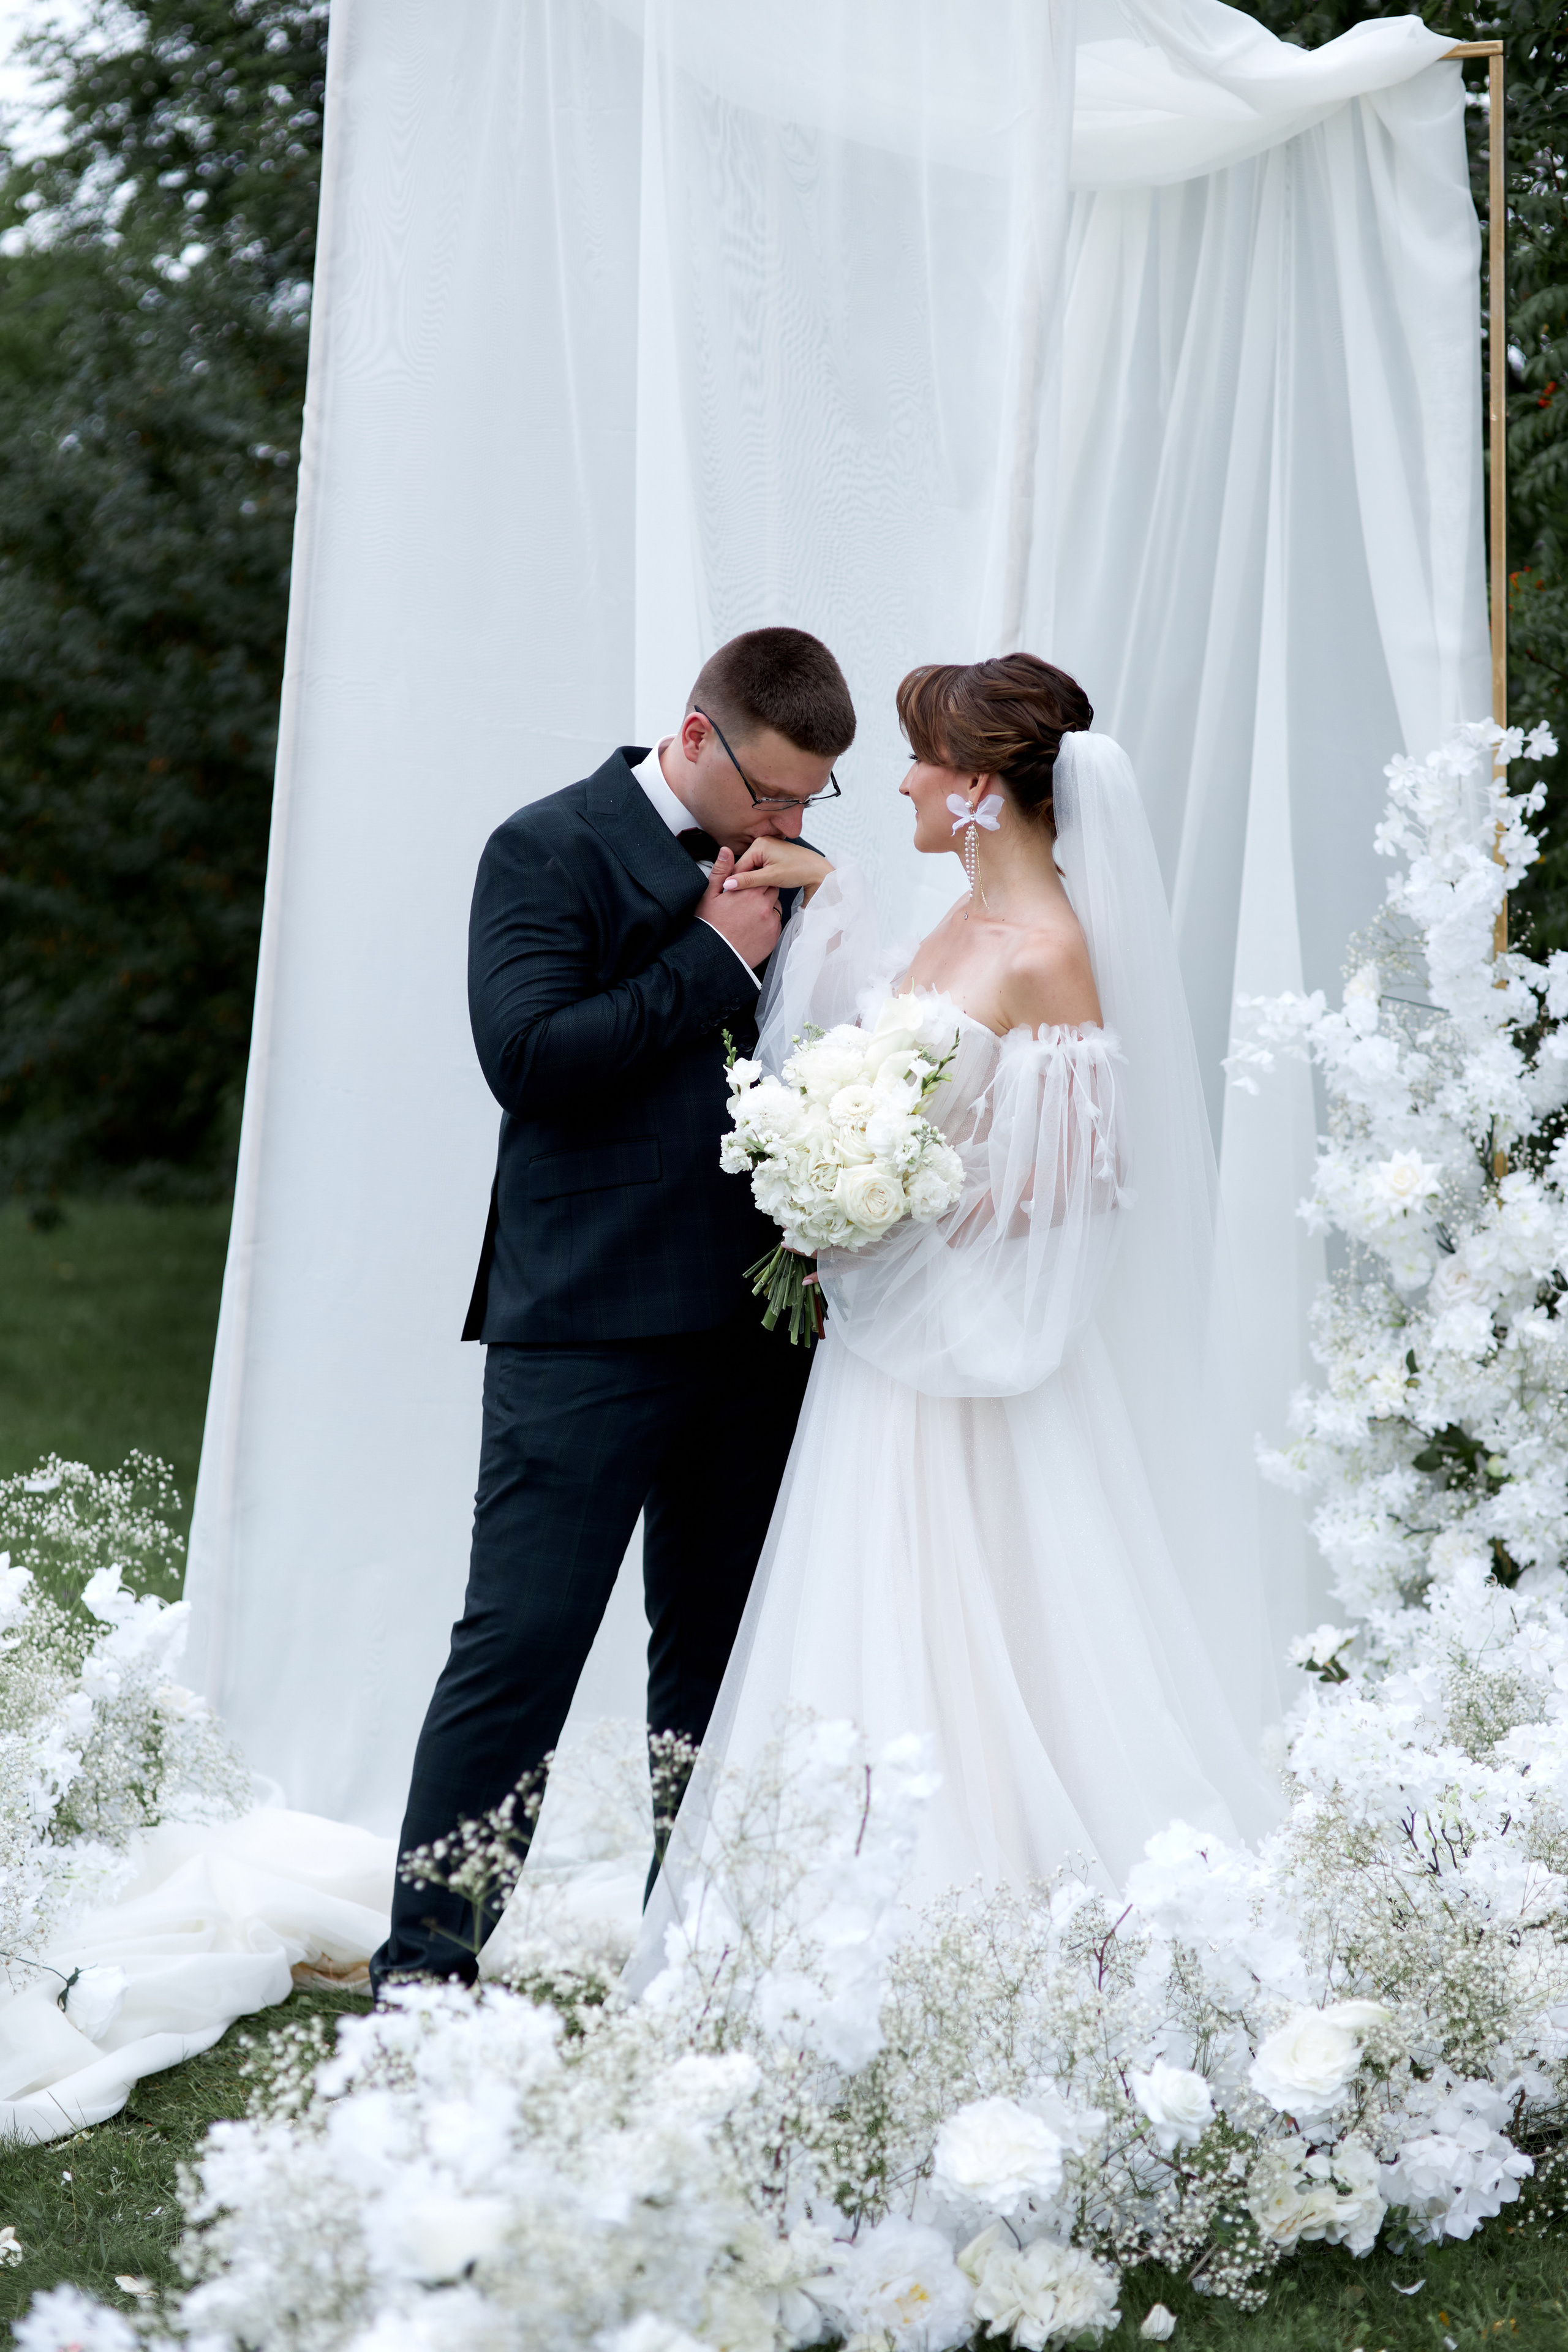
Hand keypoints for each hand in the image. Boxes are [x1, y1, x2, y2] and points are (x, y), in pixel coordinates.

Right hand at [696, 846, 780, 967]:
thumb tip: (725, 851)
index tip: (744, 887)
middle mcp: (764, 905)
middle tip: (746, 900)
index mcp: (749, 892)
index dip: (752, 881)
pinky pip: (776, 922)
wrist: (716, 956)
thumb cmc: (710, 925)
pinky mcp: (774, 935)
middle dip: (761, 891)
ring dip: (766, 906)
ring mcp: (771, 921)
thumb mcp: (710, 895)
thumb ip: (721, 871)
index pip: (760, 877)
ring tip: (749, 914)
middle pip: (770, 889)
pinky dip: (768, 922)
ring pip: (774, 905)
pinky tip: (754, 926)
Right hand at [722, 837, 833, 901]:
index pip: (739, 866)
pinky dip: (760, 876)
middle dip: (745, 881)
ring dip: (753, 880)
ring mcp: (767, 847)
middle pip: (744, 866)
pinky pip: (759, 866)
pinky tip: (765, 885)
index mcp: (759, 844)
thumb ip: (748, 881)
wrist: (818, 871)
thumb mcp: (771, 877)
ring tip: (757, 892)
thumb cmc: (799, 871)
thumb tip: (728, 884)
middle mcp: (761, 842)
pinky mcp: (772, 853)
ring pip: (752, 868)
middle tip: (746, 897)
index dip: (736, 882)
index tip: (733, 897)